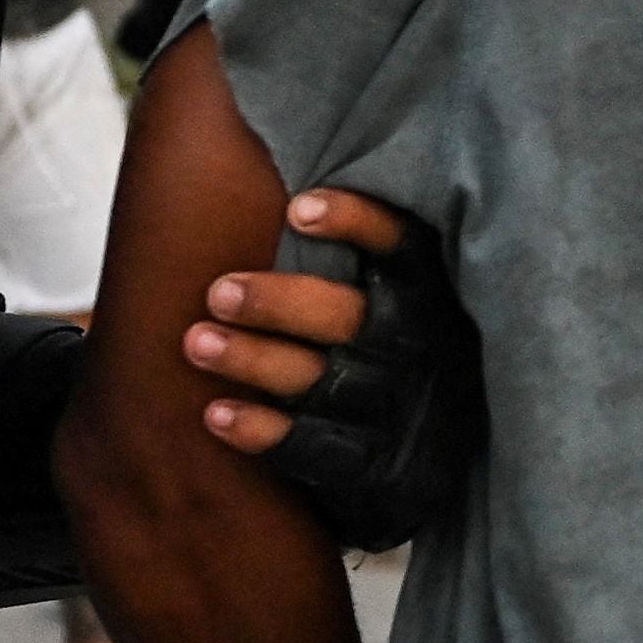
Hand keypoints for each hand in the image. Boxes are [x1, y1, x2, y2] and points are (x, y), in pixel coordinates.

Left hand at [186, 189, 480, 551]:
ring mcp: (395, 410)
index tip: (298, 209)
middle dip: (279, 304)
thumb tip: (277, 178)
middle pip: (348, 320)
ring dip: (253, 362)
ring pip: (319, 381)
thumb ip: (361, 250)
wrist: (445, 460)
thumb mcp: (409, 295)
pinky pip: (312, 448)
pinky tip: (214, 413)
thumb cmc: (401, 348)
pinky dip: (261, 431)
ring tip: (197, 342)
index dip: (356, 224)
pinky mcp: (372, 464)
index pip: (401, 248)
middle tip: (218, 292)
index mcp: (429, 295)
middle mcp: (417, 350)